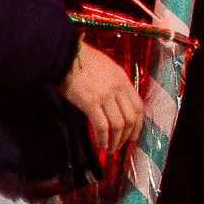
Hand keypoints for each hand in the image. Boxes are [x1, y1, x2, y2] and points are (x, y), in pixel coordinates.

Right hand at [62, 39, 144, 166]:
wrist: (64, 54)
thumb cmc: (81, 60)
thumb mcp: (106, 68)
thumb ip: (114, 84)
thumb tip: (113, 102)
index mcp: (123, 80)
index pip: (138, 107)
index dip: (138, 124)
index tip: (133, 136)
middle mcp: (118, 89)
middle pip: (130, 118)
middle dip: (127, 135)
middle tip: (120, 145)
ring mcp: (105, 96)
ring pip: (118, 124)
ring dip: (115, 140)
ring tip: (109, 149)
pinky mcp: (90, 102)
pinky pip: (102, 126)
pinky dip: (103, 138)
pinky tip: (101, 145)